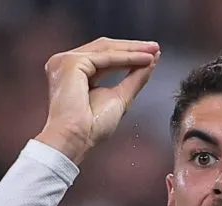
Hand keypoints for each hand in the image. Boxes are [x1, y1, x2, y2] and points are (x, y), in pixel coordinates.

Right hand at [36, 37, 160, 163]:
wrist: (75, 140)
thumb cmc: (91, 128)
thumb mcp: (120, 97)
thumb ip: (134, 78)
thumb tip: (151, 61)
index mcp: (74, 72)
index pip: (104, 56)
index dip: (128, 54)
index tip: (152, 55)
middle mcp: (66, 63)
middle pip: (104, 48)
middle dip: (132, 47)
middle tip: (155, 48)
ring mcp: (66, 61)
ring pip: (105, 49)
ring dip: (133, 50)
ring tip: (153, 53)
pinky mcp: (71, 63)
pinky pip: (105, 57)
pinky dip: (127, 58)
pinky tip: (145, 60)